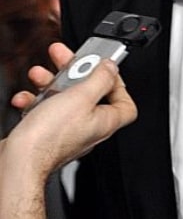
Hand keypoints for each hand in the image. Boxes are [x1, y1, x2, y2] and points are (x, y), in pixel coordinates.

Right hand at [9, 41, 136, 171]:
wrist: (19, 162)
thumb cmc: (50, 137)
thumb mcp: (81, 97)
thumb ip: (100, 78)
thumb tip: (111, 67)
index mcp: (104, 121)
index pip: (125, 105)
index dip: (118, 84)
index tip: (105, 69)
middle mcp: (88, 128)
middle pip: (89, 93)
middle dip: (75, 72)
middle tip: (64, 57)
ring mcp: (66, 132)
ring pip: (63, 99)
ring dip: (51, 82)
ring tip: (39, 74)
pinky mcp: (46, 134)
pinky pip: (44, 111)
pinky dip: (36, 100)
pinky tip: (27, 98)